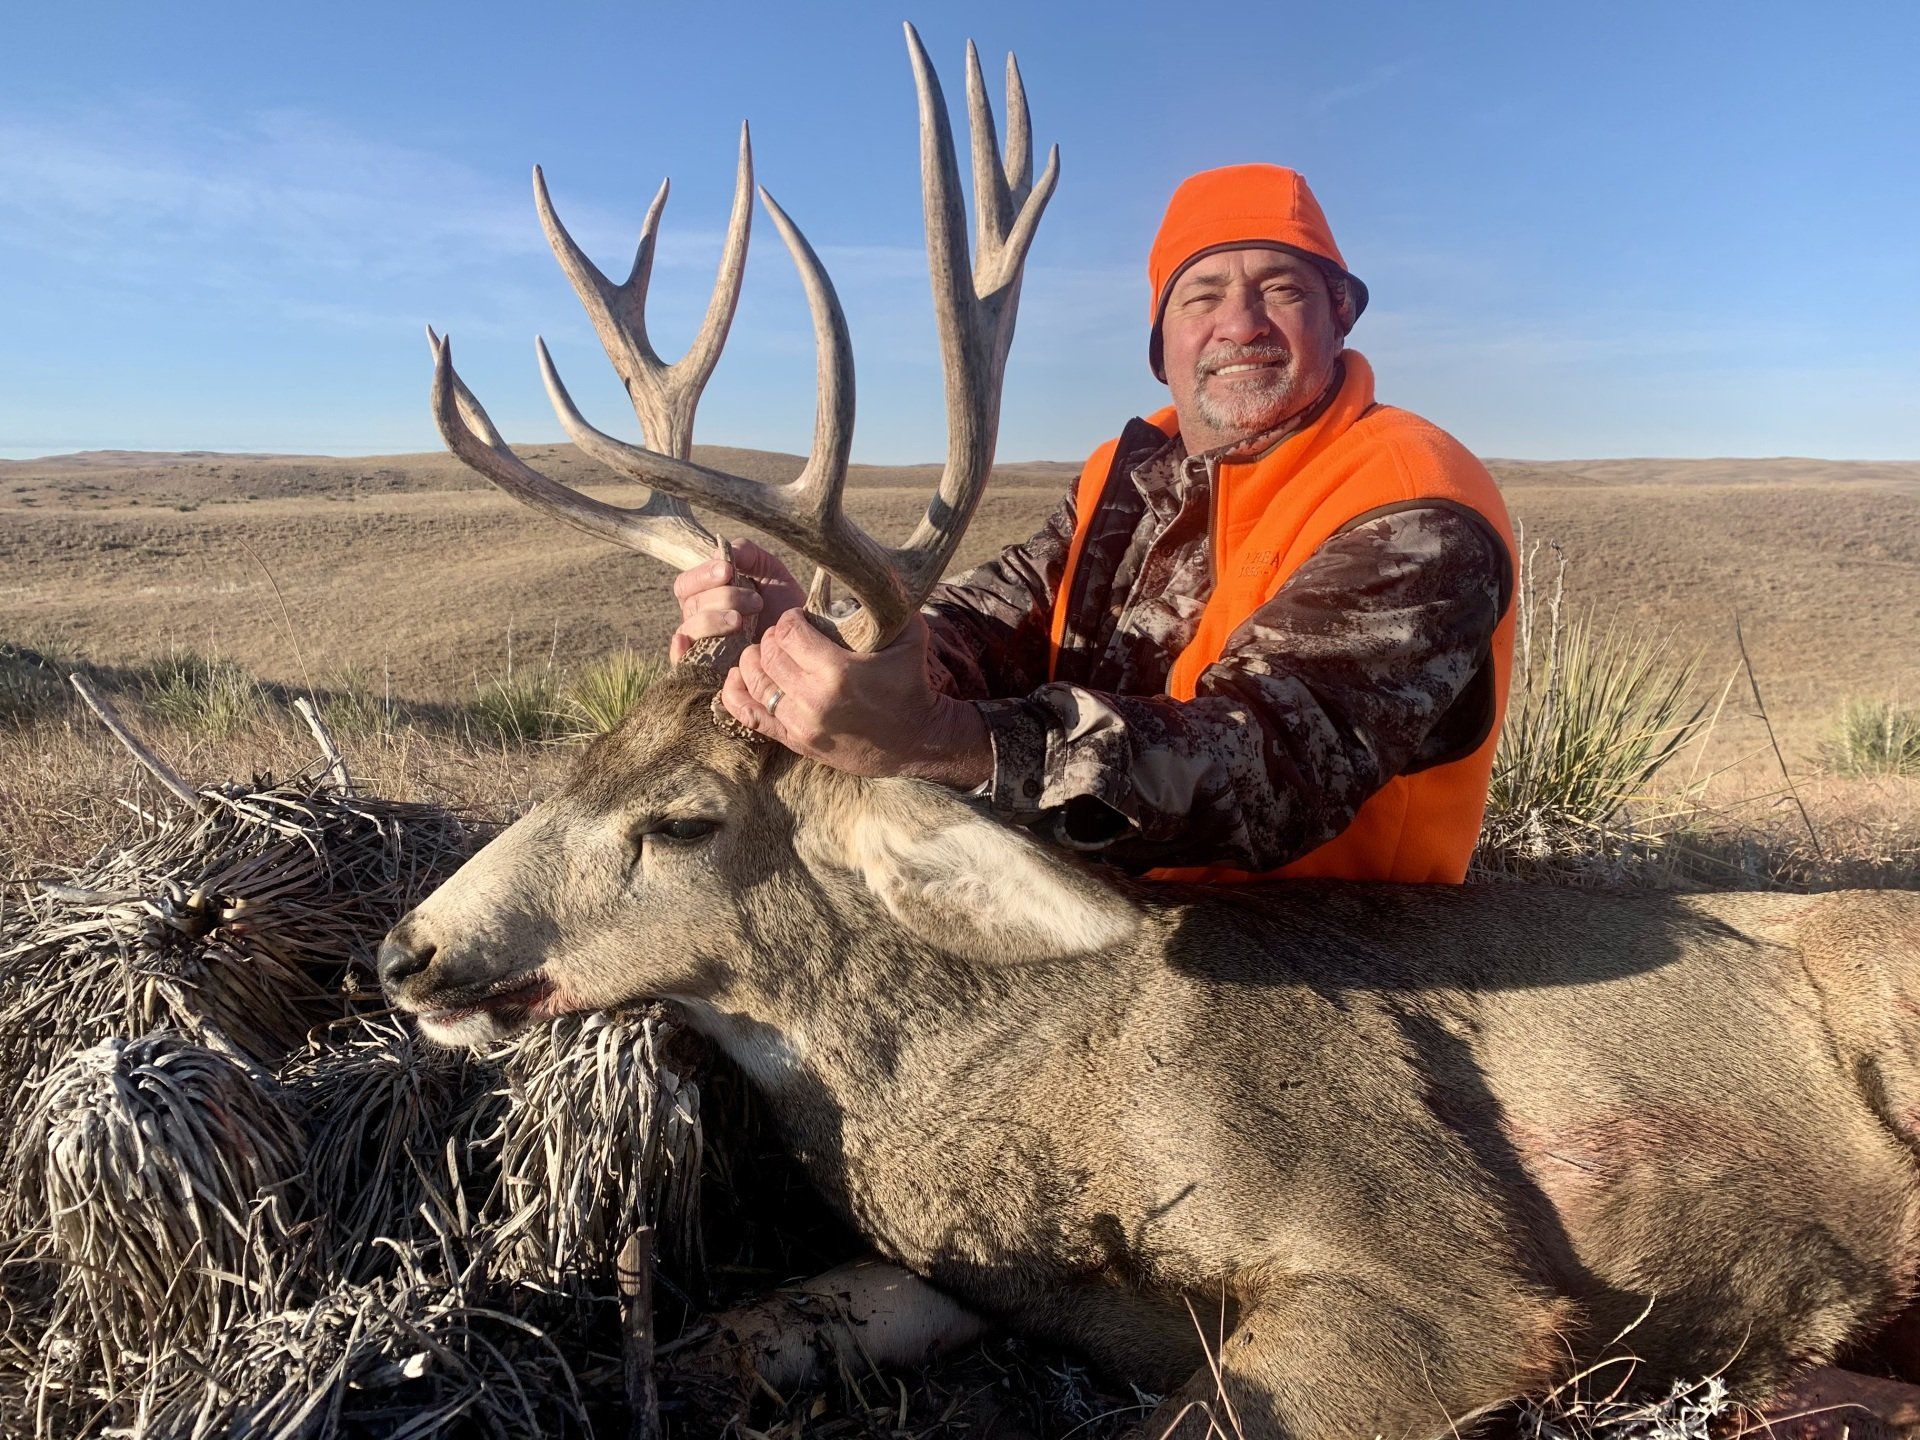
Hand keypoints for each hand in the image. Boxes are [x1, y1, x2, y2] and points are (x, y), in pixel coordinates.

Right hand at [669, 540, 806, 663]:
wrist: (806, 642)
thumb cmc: (785, 605)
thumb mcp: (771, 572)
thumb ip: (748, 554)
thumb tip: (724, 551)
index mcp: (707, 596)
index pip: (686, 584)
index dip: (703, 575)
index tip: (728, 571)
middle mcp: (699, 621)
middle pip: (691, 605)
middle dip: (723, 598)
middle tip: (756, 602)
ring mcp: (703, 647)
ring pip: (689, 629)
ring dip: (713, 620)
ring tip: (742, 622)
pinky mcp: (709, 671)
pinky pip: (682, 663)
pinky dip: (679, 652)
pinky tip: (686, 644)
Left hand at [721, 610, 992, 787]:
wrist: (916, 743)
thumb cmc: (912, 685)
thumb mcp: (911, 637)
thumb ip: (892, 603)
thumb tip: (876, 569)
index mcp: (837, 670)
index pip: (789, 631)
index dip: (790, 619)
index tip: (800, 618)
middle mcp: (813, 698)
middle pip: (768, 654)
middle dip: (772, 637)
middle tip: (784, 635)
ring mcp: (801, 723)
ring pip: (755, 682)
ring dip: (754, 661)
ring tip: (766, 652)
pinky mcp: (795, 740)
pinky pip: (751, 716)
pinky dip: (737, 694)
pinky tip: (740, 678)